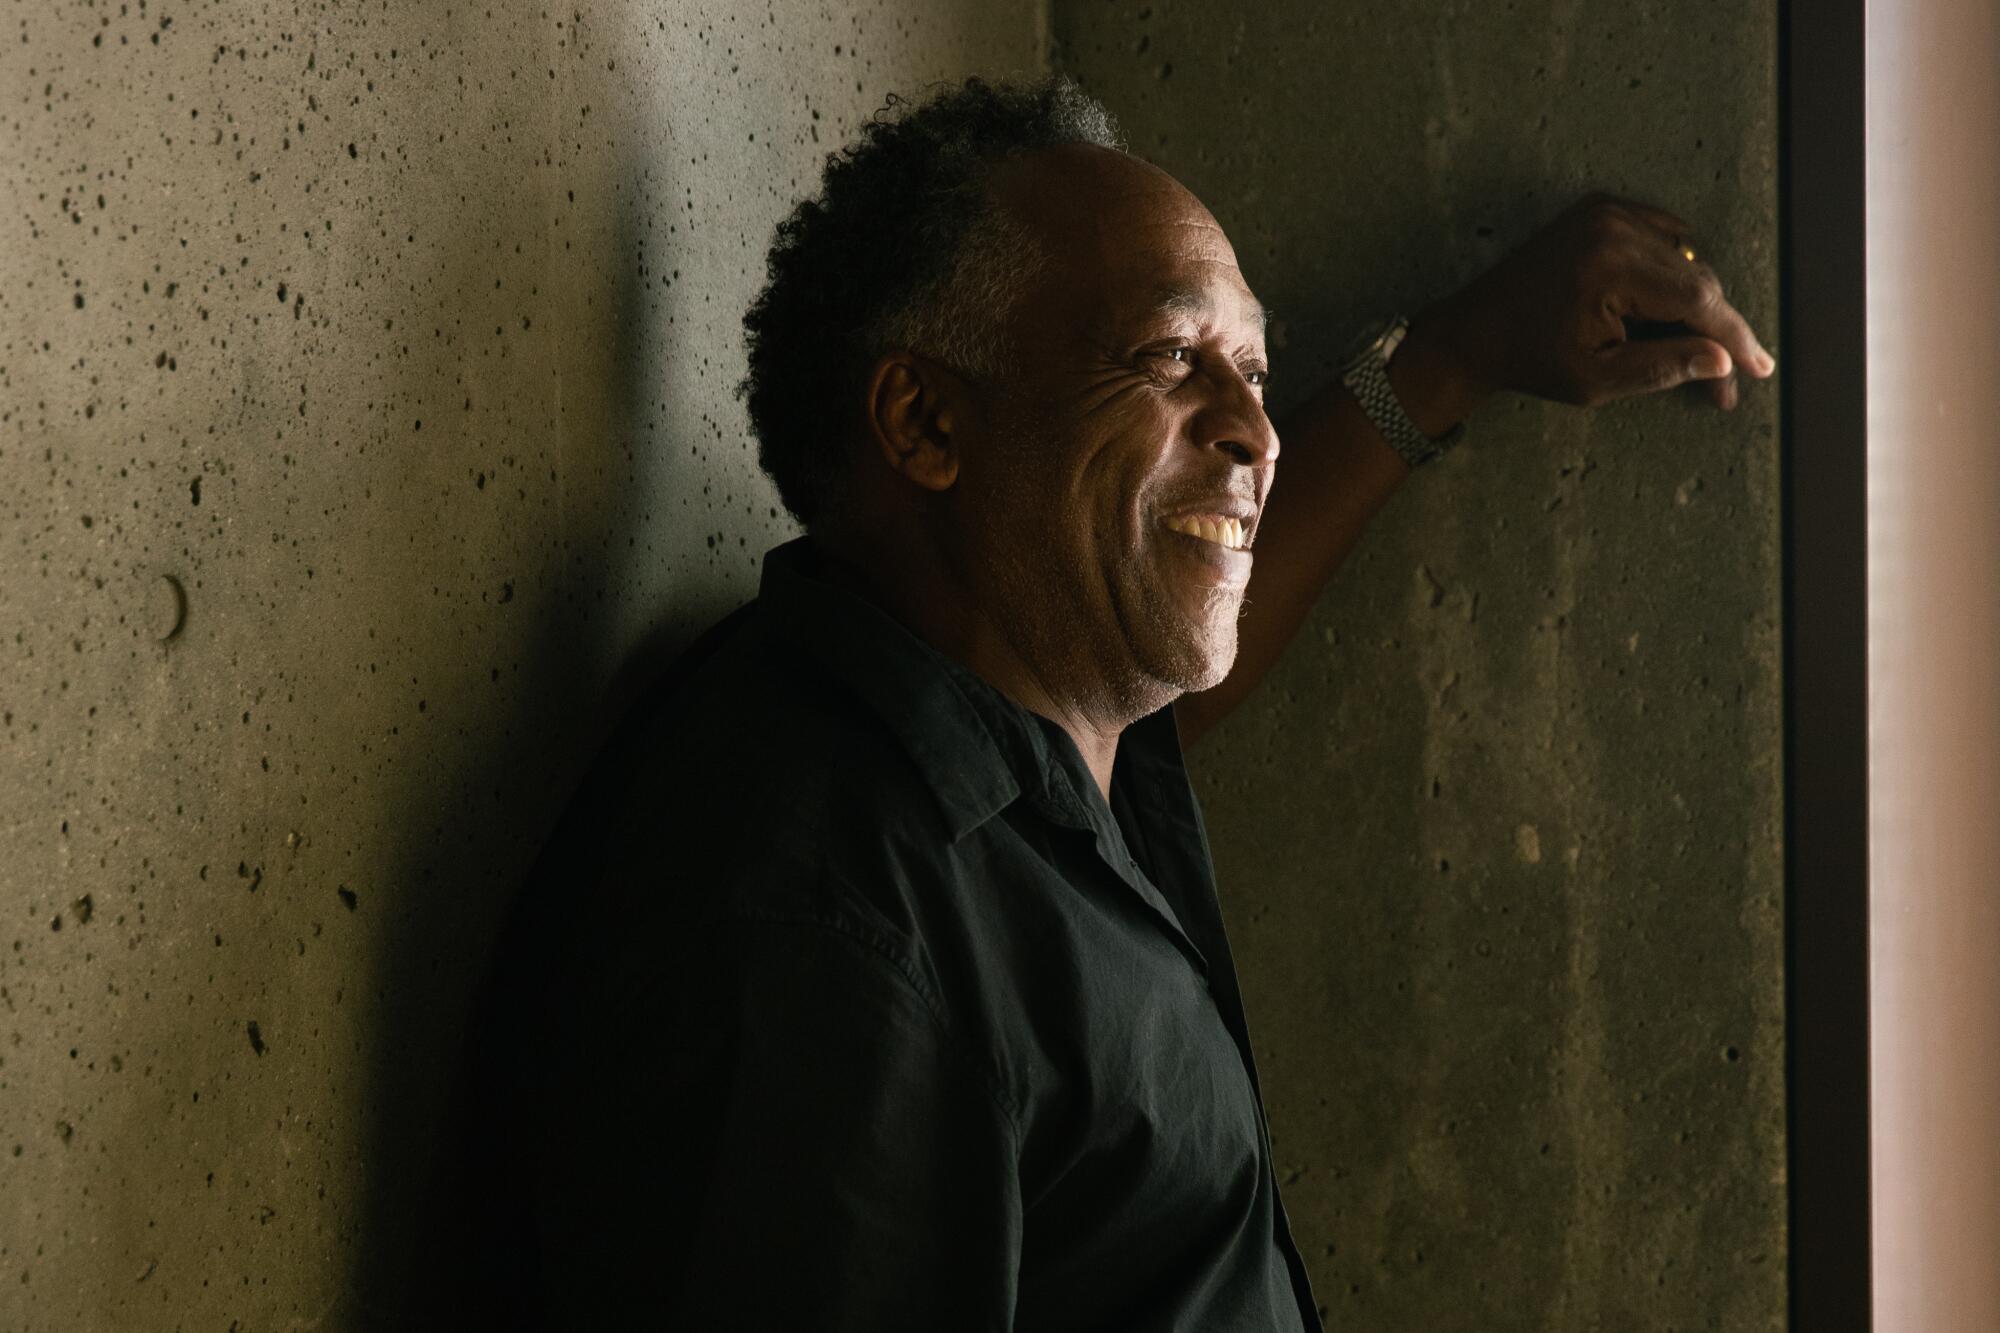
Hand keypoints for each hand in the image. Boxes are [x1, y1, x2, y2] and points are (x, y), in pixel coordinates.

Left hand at [1398, 192, 1775, 422]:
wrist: (1477, 329)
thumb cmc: (1531, 359)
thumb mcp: (1596, 379)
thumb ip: (1662, 368)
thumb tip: (1725, 362)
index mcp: (1611, 267)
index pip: (1698, 298)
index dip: (1734, 335)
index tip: (1760, 367)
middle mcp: (1613, 227)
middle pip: (1695, 277)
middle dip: (1714, 328)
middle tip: (1721, 380)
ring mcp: (1607, 211)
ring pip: (1683, 258)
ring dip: (1692, 300)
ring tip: (1683, 347)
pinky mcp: (1601, 208)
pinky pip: (1662, 237)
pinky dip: (1671, 270)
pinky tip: (1658, 307)